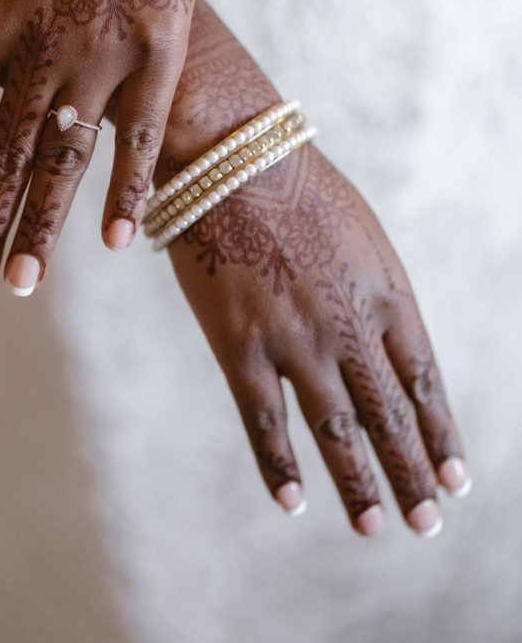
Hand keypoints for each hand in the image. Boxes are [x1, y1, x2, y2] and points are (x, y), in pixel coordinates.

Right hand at [157, 0, 469, 535]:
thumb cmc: (292, 183)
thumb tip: (386, 341)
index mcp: (386, 292)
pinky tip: (294, 501)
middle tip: (429, 523)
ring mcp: (295, 339)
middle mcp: (349, 325)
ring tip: (377, 529)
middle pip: (389, 418)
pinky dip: (280, 467)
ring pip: (337, 432)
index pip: (424, 383)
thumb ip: (375, 288)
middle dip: (413, 475)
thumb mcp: (358, 230)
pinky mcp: (239, 345)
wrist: (228, 155)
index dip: (440, 435)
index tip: (456, 479)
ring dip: (361, 485)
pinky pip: (265, 422)